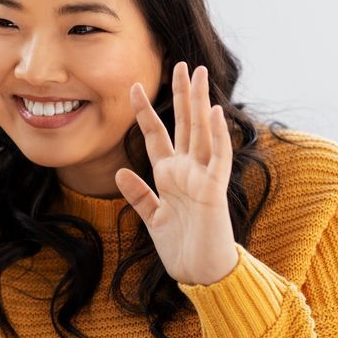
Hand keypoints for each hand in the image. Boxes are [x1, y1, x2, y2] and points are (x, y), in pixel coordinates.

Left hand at [114, 62, 240, 286]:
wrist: (202, 273)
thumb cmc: (181, 248)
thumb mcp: (153, 218)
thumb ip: (139, 195)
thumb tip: (120, 171)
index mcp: (171, 175)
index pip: (157, 135)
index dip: (146, 111)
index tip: (135, 87)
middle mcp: (188, 170)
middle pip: (184, 124)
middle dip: (181, 94)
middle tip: (182, 63)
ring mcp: (202, 177)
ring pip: (201, 132)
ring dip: (199, 103)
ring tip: (197, 74)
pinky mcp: (214, 190)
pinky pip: (217, 158)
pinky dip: (216, 135)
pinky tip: (213, 111)